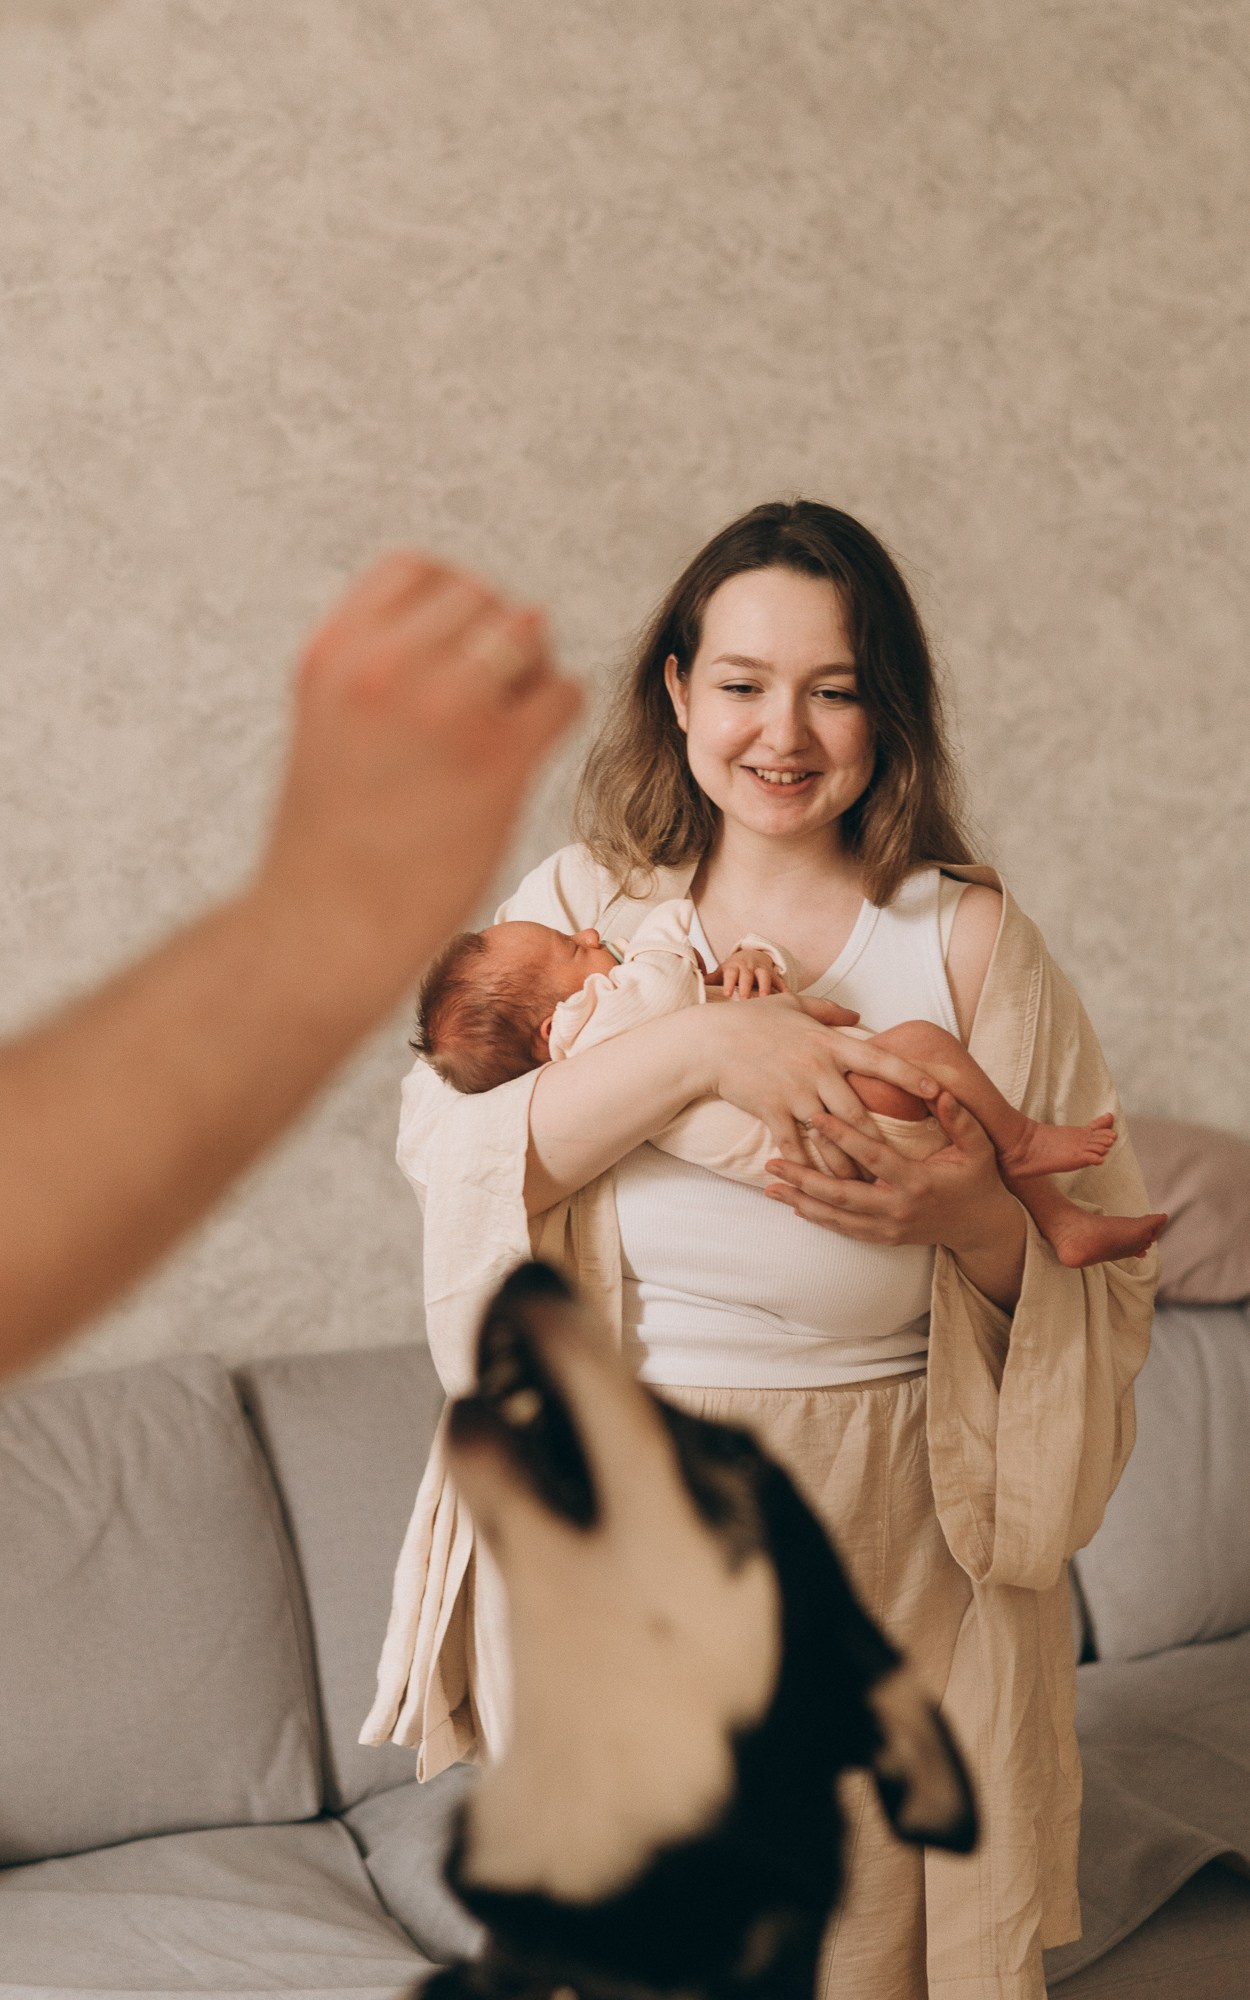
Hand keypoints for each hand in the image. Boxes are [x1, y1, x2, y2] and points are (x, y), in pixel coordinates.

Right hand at [253, 554, 581, 1000]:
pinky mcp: (498, 759)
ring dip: (534, 669)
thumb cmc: (332, 837)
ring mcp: (443, 709)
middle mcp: (385, 668)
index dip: (451, 602)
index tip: (456, 652)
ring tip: (512, 721)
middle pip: (481, 595)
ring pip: (528, 632)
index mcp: (334, 653)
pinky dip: (559, 714)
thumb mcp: (326, 723)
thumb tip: (467, 632)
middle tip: (494, 697)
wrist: (326, 927)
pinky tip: (530, 752)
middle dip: (498, 636)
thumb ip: (376, 668)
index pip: (418, 569)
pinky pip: (563, 694)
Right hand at [701, 993, 940, 1177]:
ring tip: (863, 1187)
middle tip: (902, 1166)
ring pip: (831, 1137)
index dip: (912, 1077)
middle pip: (859, 1114)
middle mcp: (818, 1071)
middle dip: (880, 1144)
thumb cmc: (751, 1018)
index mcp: (830, 1044)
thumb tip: (857, 1015)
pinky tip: (815, 1185)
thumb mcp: (794, 1003)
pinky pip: (794, 1144)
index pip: (881, 1061)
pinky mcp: (772, 1110)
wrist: (709, 1040)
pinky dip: (806, 1166)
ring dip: (848, 1165)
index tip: (938, 1092)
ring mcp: (795, 1092)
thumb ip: (830, 1011)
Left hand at [705, 946, 787, 998]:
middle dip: (747, 986)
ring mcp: (761, 970)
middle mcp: (748, 967)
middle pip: (747, 975)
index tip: (727, 994)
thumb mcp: (722, 971)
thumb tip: (694, 986)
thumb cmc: (733, 969)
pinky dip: (784, 988)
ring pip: (764, 976)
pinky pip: (779, 981)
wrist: (751, 955)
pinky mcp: (773, 975)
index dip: (729, 983)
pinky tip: (788, 997)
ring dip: (766, 986)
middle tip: (746, 999)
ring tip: (766, 998)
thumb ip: (711, 979)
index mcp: (734, 967)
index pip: (731, 974)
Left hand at [764, 1087, 1023, 1267]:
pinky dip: (819, 1219)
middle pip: (842, 1194)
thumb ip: (959, 1119)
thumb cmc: (978, 1179)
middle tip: (772, 1163)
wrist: (983, 1227)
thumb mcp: (977, 1147)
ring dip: (801, 1201)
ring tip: (770, 1187)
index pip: (872, 1156)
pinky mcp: (885, 1238)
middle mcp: (898, 1208)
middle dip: (804, 1179)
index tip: (815, 1117)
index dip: (843, 1137)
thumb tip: (940, 1089)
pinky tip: (795, 1206)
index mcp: (917, 1181)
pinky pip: (845, 1230)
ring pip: (837, 1217)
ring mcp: (889, 1228)